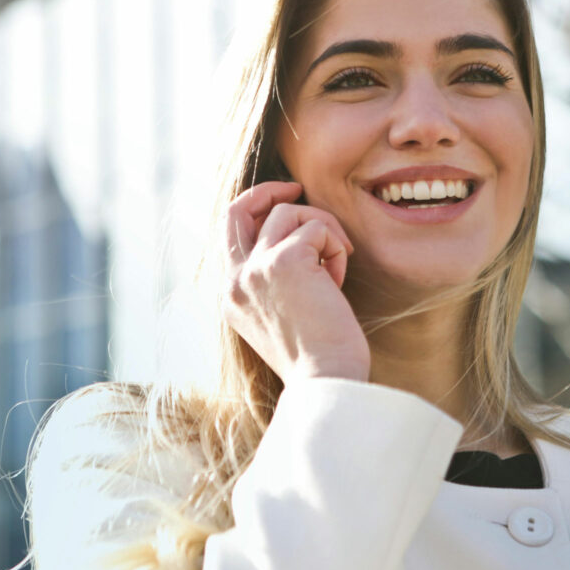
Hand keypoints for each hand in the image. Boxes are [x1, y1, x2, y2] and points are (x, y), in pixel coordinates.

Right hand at [222, 181, 370, 385]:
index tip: (285, 204)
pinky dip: (336, 247)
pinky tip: (339, 281)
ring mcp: (255, 269)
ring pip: (289, 213)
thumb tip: (298, 242)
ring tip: (336, 265)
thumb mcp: (282, 317)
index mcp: (231, 297)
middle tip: (298, 188)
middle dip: (268, 190)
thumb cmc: (318, 358)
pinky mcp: (285, 260)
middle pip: (238, 209)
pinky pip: (318, 228)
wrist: (326, 381)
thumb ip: (275, 282)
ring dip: (323, 230)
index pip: (230, 234)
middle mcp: (235, 280)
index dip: (256, 211)